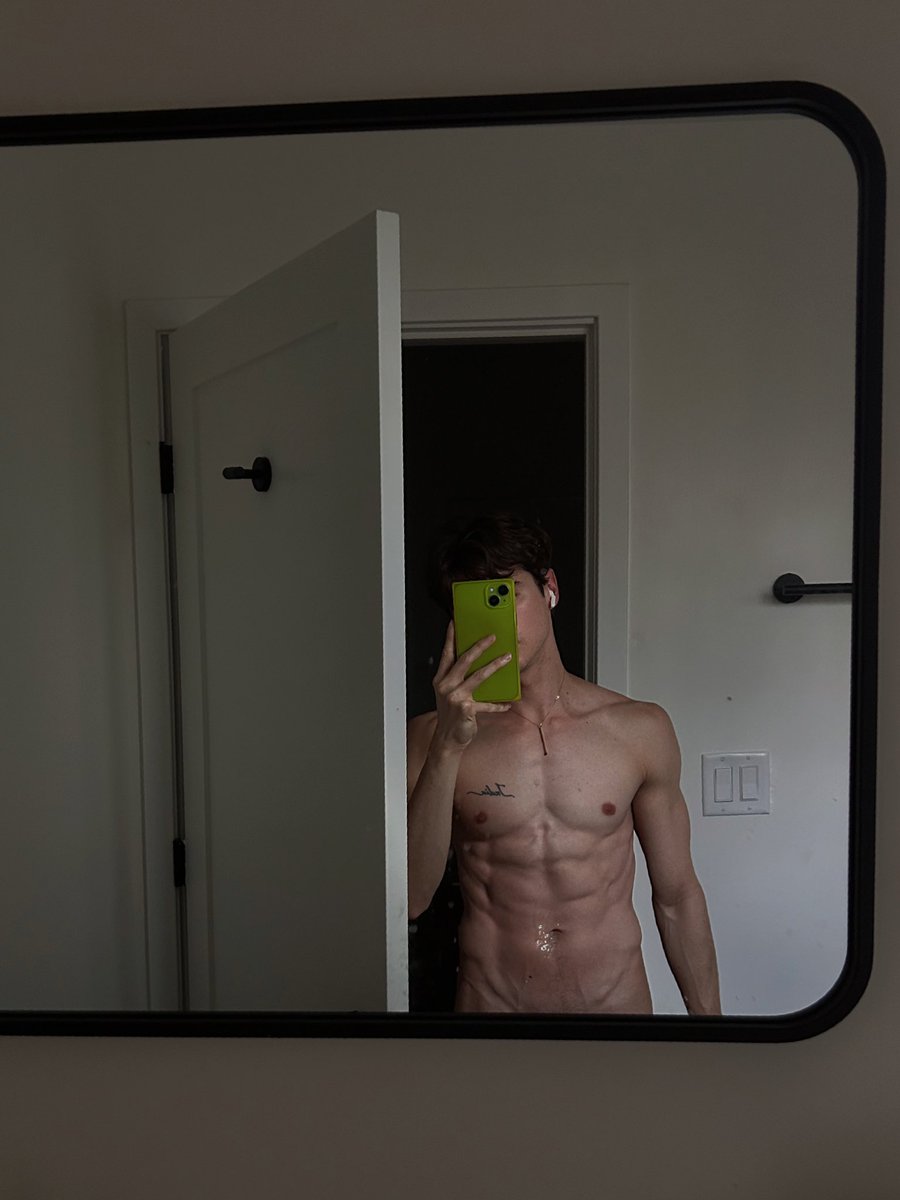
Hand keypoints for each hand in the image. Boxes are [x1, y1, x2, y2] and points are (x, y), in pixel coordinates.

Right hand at [431, 620, 511, 750]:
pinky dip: (498, 704)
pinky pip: (487, 702)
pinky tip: (507, 703)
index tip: (456, 622)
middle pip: (464, 660)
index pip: (446, 653)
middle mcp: (446, 685)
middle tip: (492, 637)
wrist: (448, 739)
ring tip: (507, 658)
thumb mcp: (449, 693)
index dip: (451, 637)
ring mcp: (455, 696)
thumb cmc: (451, 714)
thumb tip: (476, 661)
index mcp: (440, 679)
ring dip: (494, 665)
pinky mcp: (466, 708)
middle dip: (479, 646)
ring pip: (478, 676)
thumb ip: (458, 678)